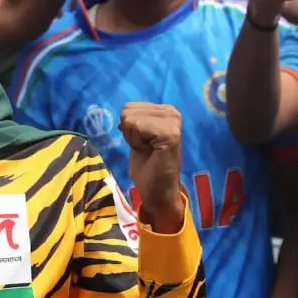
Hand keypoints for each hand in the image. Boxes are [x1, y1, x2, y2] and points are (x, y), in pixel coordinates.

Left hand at [119, 103, 183, 231]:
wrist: (158, 191)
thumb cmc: (147, 166)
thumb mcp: (136, 137)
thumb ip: (133, 121)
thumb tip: (124, 111)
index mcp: (165, 111)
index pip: (129, 107)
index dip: (128, 128)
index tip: (142, 143)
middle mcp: (172, 112)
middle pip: (128, 110)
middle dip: (130, 132)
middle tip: (145, 148)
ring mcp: (173, 122)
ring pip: (130, 118)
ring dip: (133, 138)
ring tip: (148, 150)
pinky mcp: (170, 133)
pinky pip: (136, 126)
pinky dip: (136, 141)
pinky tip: (150, 151)